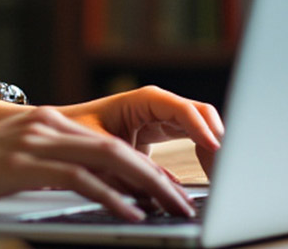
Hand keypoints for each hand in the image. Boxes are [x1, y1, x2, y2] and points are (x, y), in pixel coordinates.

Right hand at [0, 107, 195, 219]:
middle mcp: (43, 124)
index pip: (110, 143)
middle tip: (188, 204)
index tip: (174, 192)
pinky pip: (78, 179)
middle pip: (119, 148)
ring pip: (108, 159)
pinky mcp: (19, 164)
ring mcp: (30, 141)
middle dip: (161, 178)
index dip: (149, 167)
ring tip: (174, 211)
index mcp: (44, 122)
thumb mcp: (11, 165)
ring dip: (149, 187)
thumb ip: (50, 168)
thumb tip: (98, 192)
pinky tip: (132, 215)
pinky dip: (112, 197)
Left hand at [55, 85, 223, 175]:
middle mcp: (159, 105)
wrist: (61, 130)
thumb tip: (155, 186)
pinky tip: (211, 176)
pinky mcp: (166, 132)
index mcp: (143, 100)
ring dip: (216, 150)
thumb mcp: (99, 147)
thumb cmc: (74, 131)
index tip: (214, 149)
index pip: (182, 109)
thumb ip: (128, 162)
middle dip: (218, 140)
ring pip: (204, 128)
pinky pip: (197, 140)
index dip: (200, 128)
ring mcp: (165, 117)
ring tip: (222, 177)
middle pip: (202, 117)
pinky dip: (207, 156)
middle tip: (226, 170)